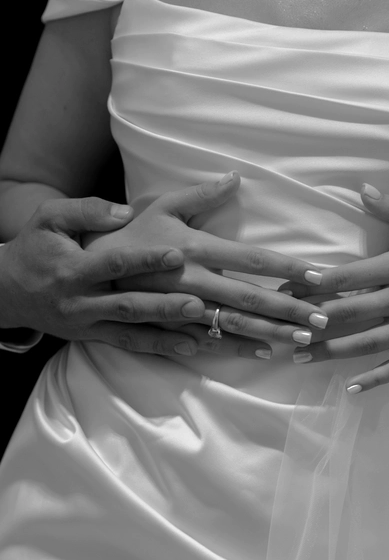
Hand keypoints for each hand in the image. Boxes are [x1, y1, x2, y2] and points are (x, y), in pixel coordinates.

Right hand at [0, 196, 206, 356]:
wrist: (5, 290)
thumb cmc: (34, 248)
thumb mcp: (49, 218)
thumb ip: (87, 210)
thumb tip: (125, 211)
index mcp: (73, 269)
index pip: (115, 265)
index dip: (146, 260)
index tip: (178, 255)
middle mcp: (81, 302)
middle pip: (127, 306)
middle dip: (163, 306)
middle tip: (198, 303)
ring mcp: (87, 324)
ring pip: (130, 332)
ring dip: (166, 336)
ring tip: (198, 338)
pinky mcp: (92, 337)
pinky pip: (127, 345)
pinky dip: (157, 348)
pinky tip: (186, 348)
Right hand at [88, 173, 328, 359]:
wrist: (78, 271)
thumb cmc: (125, 236)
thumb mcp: (161, 206)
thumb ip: (200, 194)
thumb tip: (235, 177)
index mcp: (196, 248)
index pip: (253, 258)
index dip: (289, 267)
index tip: (320, 276)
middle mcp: (193, 280)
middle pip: (252, 297)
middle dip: (292, 309)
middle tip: (327, 318)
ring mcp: (181, 309)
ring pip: (234, 325)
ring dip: (272, 333)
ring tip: (305, 341)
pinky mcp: (168, 329)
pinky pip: (208, 343)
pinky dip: (236, 349)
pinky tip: (265, 354)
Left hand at [280, 185, 388, 391]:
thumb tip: (362, 190)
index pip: (353, 275)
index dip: (319, 282)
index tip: (291, 286)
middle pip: (352, 312)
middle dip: (314, 320)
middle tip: (283, 325)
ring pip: (368, 343)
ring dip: (331, 351)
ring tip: (300, 357)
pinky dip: (376, 378)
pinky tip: (351, 388)